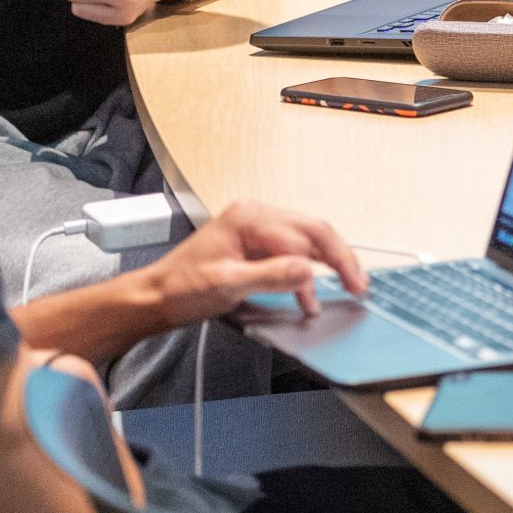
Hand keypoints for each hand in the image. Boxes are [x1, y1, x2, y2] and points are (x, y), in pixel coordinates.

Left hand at [138, 200, 366, 326]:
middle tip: (358, 285)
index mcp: (249, 217)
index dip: (328, 265)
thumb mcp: (226, 285)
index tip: (344, 289)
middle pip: (313, 231)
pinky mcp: (256, 243)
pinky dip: (307, 270)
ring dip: (325, 265)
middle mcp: (256, 214)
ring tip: (344, 288)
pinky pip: (293, 250)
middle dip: (339, 258)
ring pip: (307, 239)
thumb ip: (270, 275)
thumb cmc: (180, 289)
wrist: (154, 298)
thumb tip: (308, 270)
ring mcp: (257, 227)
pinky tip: (311, 291)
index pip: (303, 238)